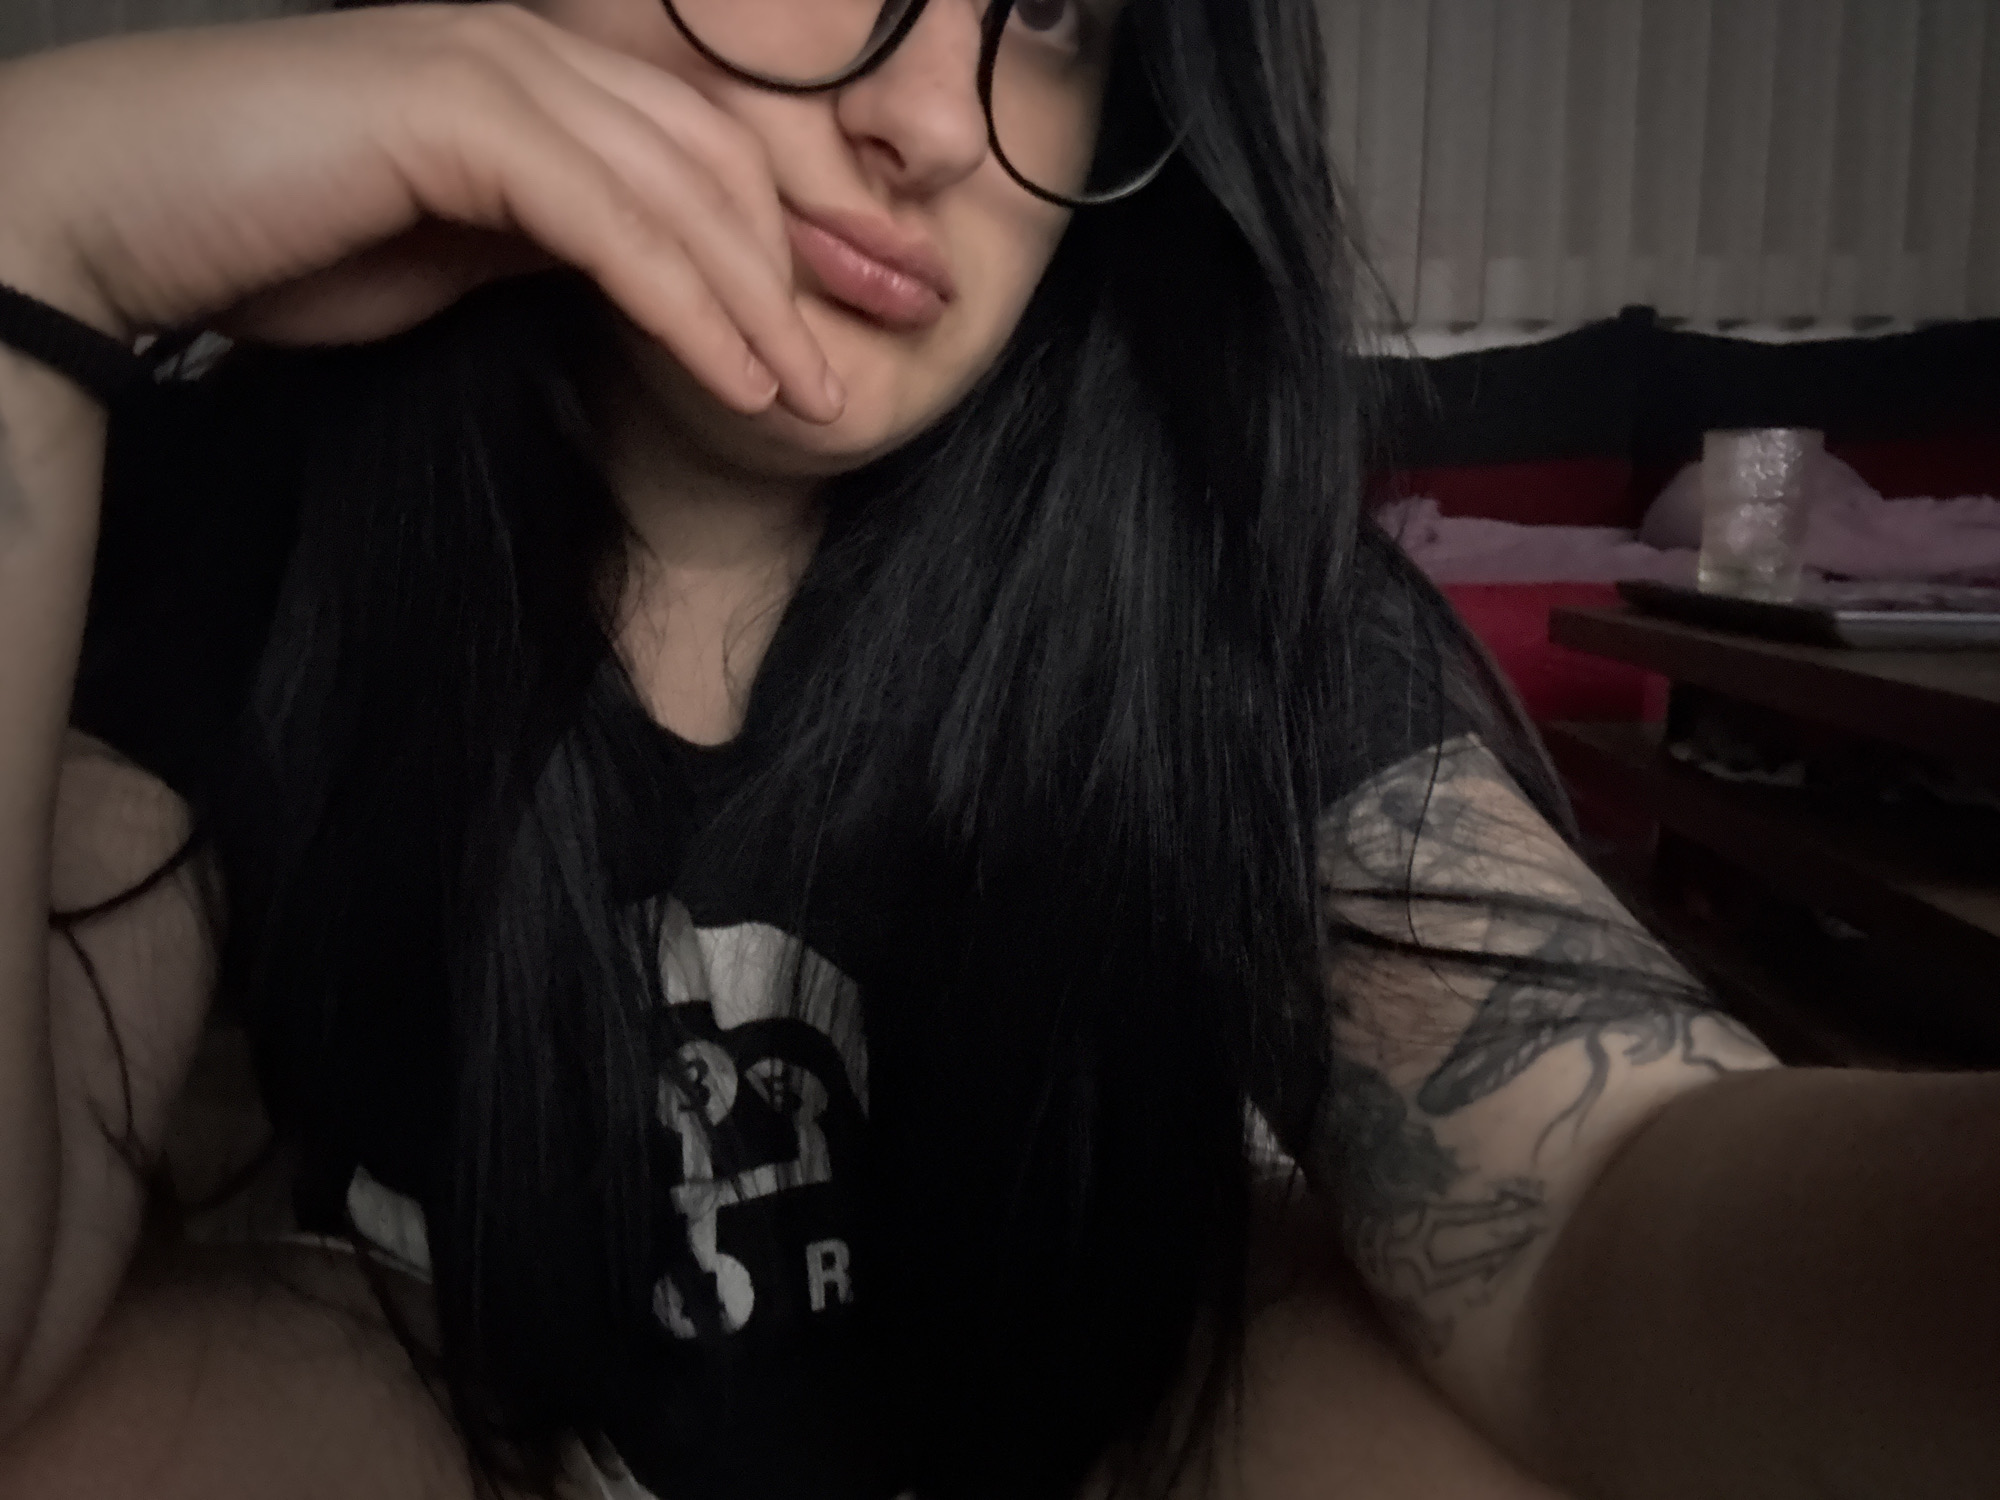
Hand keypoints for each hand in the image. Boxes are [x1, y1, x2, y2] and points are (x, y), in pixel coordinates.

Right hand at [0, 4, 841, 420]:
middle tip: (845, 382)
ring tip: (813, 399)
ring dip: (761, 305)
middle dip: (797, 274)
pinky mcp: (455, 113)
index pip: (696, 150)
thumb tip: (642, 270)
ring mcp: (491, 66)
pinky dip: (690, 306)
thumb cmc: (271, 237)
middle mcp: (526, 48)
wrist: (115, 215)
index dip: (781, 242)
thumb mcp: (453, 247)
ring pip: (682, 189)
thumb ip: (551, 236)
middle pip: (716, 160)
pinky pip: (616, 222)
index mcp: (530, 71)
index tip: (833, 337)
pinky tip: (739, 379)